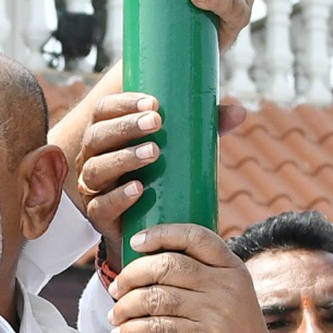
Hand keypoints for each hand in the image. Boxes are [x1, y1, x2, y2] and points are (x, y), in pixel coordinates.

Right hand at [77, 93, 245, 256]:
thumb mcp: (180, 151)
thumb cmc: (161, 179)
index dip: (123, 103)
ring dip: (124, 158)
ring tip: (154, 153)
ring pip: (96, 169)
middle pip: (97, 136)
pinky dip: (118, 197)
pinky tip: (138, 188)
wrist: (147, 230)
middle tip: (156, 122)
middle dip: (125, 127)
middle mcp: (93, 159)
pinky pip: (100, 205)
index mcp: (107, 135)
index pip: (104, 111)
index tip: (154, 101)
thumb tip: (239, 112)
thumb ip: (204, 130)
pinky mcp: (99, 216)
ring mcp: (93, 189)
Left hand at [105, 223, 284, 332]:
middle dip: (132, 275)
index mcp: (233, 269)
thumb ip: (206, 280)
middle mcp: (227, 285)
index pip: (195, 236)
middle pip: (168, 265)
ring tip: (115, 316)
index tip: (135, 242)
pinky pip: (158, 328)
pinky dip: (132, 330)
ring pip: (157, 297)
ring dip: (126, 305)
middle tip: (115, 289)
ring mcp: (218, 312)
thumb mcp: (233, 300)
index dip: (161, 234)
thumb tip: (157, 263)